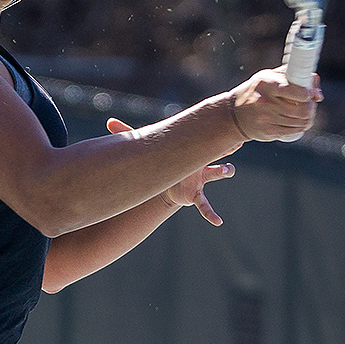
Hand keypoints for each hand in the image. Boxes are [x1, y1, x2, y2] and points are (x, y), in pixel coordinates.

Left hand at [106, 118, 235, 224]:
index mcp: (190, 151)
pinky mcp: (194, 195)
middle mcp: (199, 163)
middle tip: (236, 139)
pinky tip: (217, 222)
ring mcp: (200, 179)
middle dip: (225, 144)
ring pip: (216, 173)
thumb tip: (108, 121)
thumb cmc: (160, 161)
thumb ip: (127, 132)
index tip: (226, 122)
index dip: (214, 131)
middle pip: (217, 151)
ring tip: (227, 170)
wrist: (167, 181)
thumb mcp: (146, 147)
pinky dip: (211, 213)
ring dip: (223, 170)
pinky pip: (205, 205)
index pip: (205, 139)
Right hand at [226, 67, 321, 141]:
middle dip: (311, 107)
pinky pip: (294, 131)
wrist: (234, 115)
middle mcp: (266, 101)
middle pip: (303, 109)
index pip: (298, 91)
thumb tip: (318, 94)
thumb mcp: (271, 77)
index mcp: (267, 83)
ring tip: (305, 112)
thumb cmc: (257, 91)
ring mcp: (266, 119)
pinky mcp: (268, 132)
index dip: (308, 93)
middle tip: (310, 103)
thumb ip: (295, 77)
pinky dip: (301, 126)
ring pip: (301, 121)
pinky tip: (300, 121)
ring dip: (308, 117)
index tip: (308, 93)